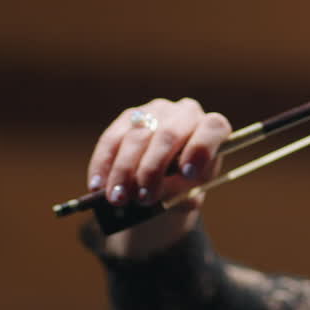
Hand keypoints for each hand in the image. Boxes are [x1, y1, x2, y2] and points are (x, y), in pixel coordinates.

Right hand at [86, 97, 231, 257]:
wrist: (166, 178)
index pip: (212, 128)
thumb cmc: (184, 184)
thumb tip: (152, 197)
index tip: (188, 173)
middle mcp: (184, 112)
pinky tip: (97, 186)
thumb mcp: (190, 192)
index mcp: (211, 127)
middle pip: (168, 135)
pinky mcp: (128, 117)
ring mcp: (155, 111)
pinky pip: (111, 140)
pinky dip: (103, 165)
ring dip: (124, 171)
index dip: (201, 148)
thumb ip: (178, 194)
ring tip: (117, 199)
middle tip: (142, 198)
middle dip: (152, 169)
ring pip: (136, 137)